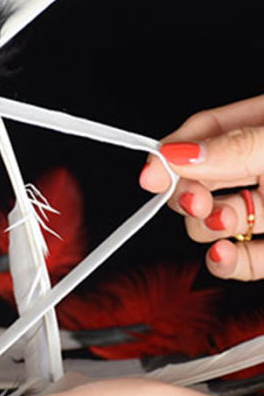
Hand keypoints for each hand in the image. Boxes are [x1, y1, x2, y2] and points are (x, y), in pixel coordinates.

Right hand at [140, 94, 263, 280]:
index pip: (205, 132)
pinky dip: (226, 263)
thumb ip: (236, 147)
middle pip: (200, 180)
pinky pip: (244, 262)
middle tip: (194, 199)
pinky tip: (222, 254)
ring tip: (221, 220)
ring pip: (214, 221)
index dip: (174, 152)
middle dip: (187, 194)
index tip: (152, 173)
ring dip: (206, 226)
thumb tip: (179, 153)